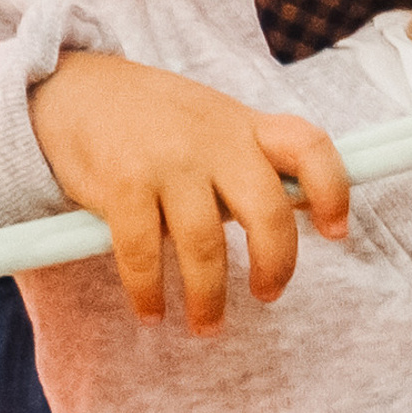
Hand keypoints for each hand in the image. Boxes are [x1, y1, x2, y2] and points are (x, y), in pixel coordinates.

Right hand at [28, 54, 350, 334]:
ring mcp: (169, 161)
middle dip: (275, 265)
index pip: (309, 146)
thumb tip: (297, 212)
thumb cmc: (153, 119)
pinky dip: (149, 292)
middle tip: (268, 294)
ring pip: (206, 246)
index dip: (332, 190)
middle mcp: (214, 140)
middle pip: (267, 211)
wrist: (75, 89)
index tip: (336, 231)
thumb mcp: (213, 123)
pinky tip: (151, 310)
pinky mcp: (123, 183)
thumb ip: (250, 160)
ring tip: (206, 323)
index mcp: (244, 125)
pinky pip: (144, 254)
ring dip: (209, 298)